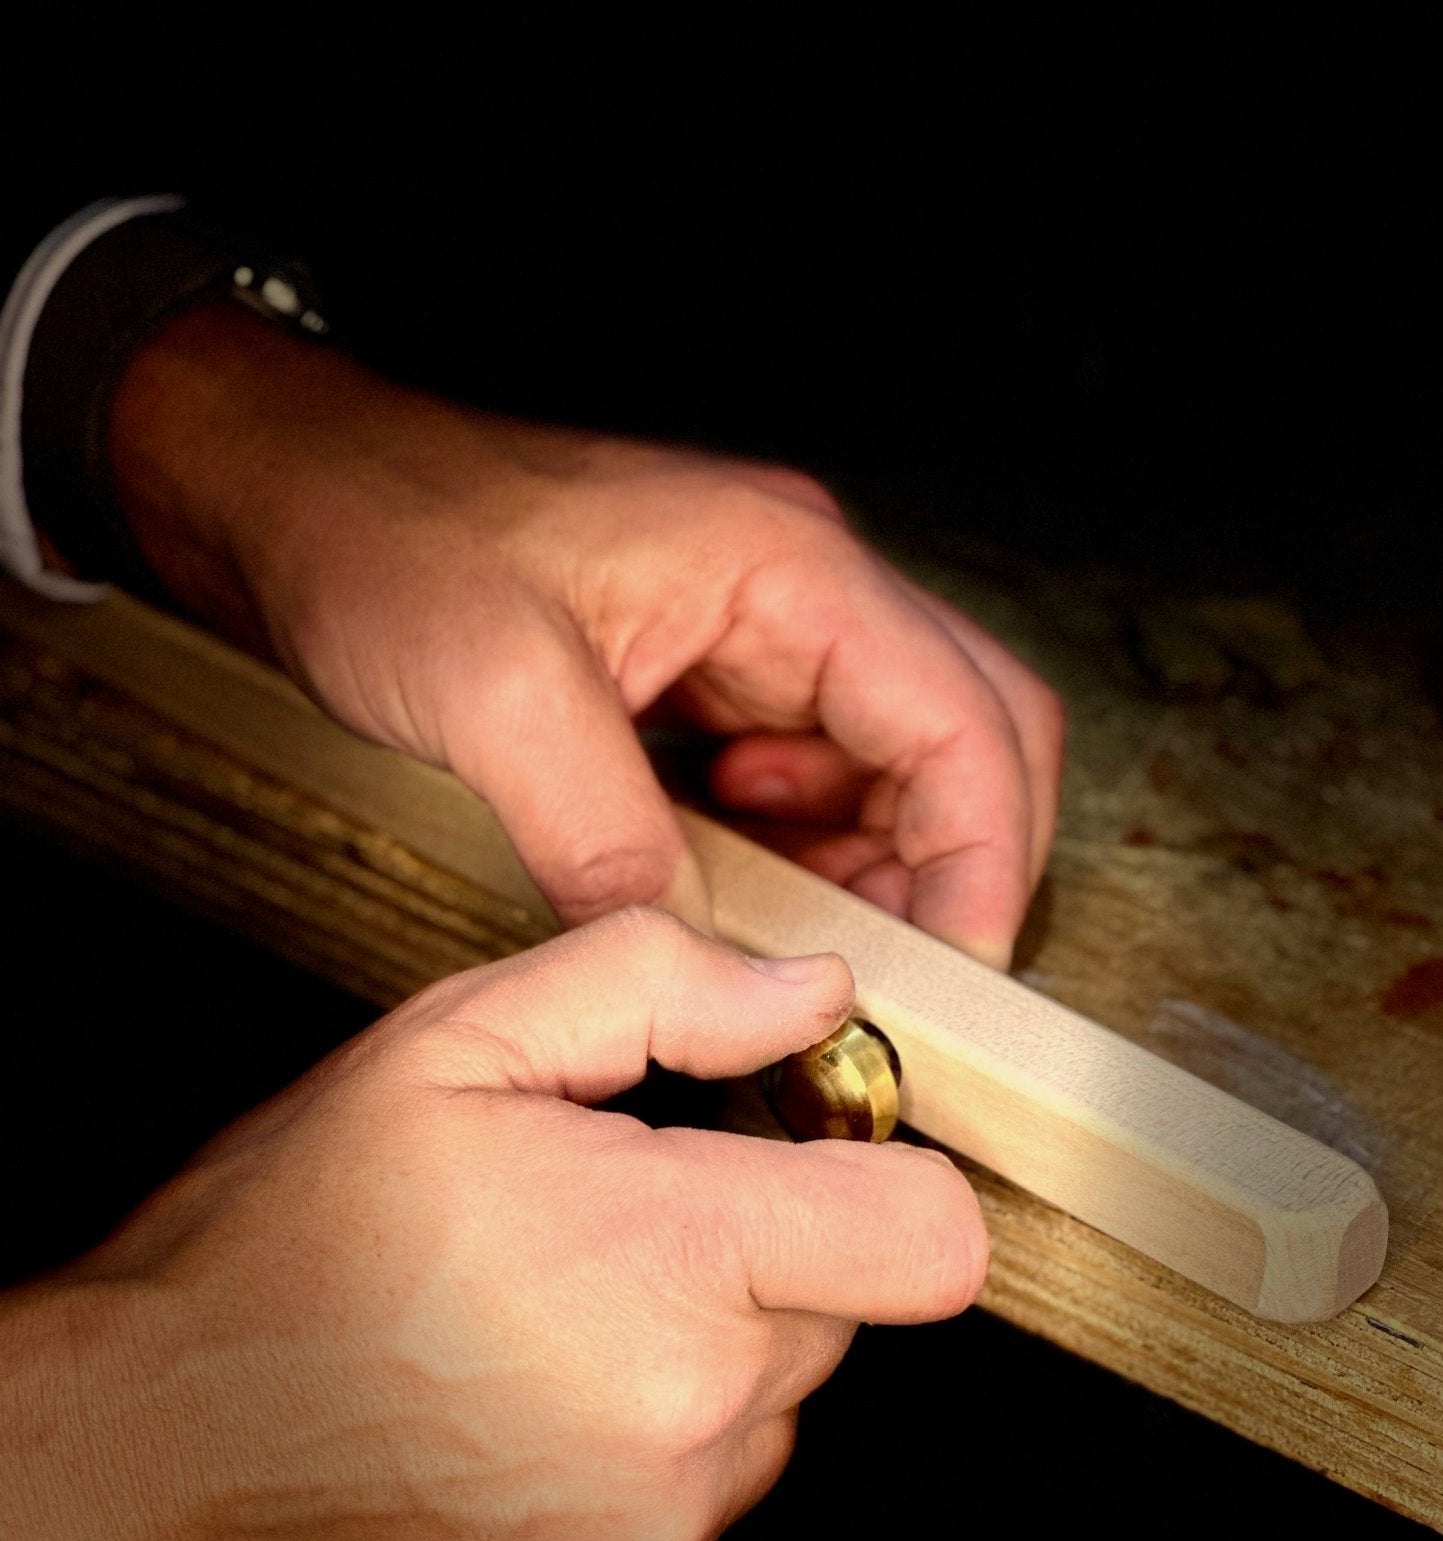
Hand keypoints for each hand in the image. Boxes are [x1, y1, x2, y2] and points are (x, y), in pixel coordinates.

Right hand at [1, 913, 985, 1540]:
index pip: (930, 1233)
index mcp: (673, 1261)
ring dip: (692, 1365)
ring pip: (766, 1416)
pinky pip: (697, 1515)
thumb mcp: (454, 1046)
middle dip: (750, 1262)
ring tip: (540, 1336)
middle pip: (837, 1315)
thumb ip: (658, 986)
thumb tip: (815, 993)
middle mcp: (694, 1421)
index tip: (800, 1157)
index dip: (881, 1177)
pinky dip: (638, 1466)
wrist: (158, 1448)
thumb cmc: (292, 1238)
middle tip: (602, 1237)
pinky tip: (519, 1429)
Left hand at [110, 304, 1065, 964]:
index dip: (982, 861)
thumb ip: (607, 840)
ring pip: (889, 769)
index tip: (955, 973)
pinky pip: (803, 778)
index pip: (962, 723)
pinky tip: (739, 895)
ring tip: (808, 952)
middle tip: (902, 981)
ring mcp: (757, 632)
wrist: (293, 491)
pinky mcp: (709, 675)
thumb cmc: (384, 535)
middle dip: (952, 870)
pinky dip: (799, 852)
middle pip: (964, 739)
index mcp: (785, 567)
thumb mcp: (494, 698)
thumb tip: (697, 962)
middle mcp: (796, 592)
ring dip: (871, 870)